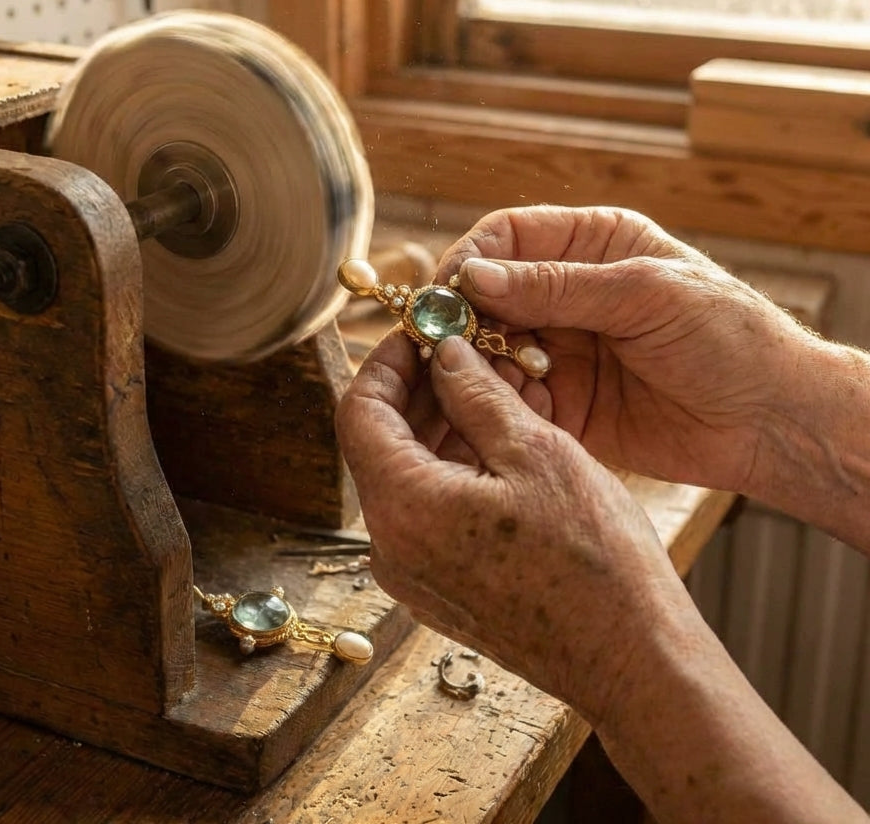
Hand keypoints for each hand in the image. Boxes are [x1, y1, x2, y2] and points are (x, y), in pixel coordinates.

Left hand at [334, 328, 696, 723]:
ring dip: (440, 424)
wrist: (631, 661)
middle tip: (461, 349)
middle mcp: (391, 547)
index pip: (359, 412)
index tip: (419, 331)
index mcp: (403, 508)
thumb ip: (476, 394)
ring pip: (408, 474)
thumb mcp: (535, 453)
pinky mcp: (440, 587)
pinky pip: (429, 509)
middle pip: (380, 442)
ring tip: (489, 385)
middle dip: (418, 389)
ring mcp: (413, 573)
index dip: (386, 362)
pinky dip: (452, 465)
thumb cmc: (594, 561)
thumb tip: (443, 353)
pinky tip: (496, 436)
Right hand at [438, 205, 824, 499]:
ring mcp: (561, 349)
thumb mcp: (646, 294)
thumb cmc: (728, 337)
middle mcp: (568, 294)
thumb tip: (473, 277)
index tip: (446, 293)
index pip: (507, 237)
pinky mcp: (561, 402)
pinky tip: (513, 410)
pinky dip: (499, 403)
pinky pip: (509, 397)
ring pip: (490, 348)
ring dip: (480, 364)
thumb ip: (557, 287)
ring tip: (491, 380)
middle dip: (465, 319)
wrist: (772, 420)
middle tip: (448, 345)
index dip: (470, 259)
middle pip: (487, 295)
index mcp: (592, 247)